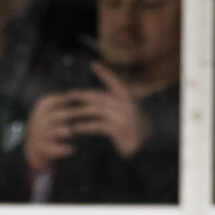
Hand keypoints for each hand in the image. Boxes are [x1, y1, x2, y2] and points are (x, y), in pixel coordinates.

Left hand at [23, 69, 150, 169]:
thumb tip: (96, 101)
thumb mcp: (128, 115)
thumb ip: (116, 106)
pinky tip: (75, 128)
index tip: (94, 64)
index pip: (115, 81)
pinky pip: (97, 125)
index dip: (104, 72)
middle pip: (99, 95)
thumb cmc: (136, 133)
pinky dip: (85, 126)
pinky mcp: (118, 129)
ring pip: (96, 109)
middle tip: (68, 94)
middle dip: (82, 94)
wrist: (148, 150)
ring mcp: (123, 115)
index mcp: (129, 98)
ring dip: (79, 111)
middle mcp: (126, 104)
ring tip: (67, 113)